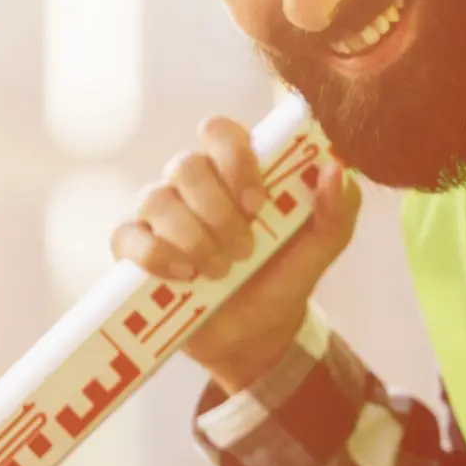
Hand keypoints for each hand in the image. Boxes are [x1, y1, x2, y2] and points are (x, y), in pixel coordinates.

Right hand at [110, 115, 360, 391]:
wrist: (259, 334)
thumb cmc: (286, 276)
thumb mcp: (324, 245)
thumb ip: (338, 207)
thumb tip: (334, 169)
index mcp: (233, 169)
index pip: (218, 131)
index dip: (234, 159)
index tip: (256, 203)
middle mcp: (191, 184)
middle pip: (185, 166)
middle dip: (216, 211)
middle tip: (244, 251)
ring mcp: (159, 215)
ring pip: (155, 199)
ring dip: (192, 237)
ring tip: (220, 271)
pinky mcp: (134, 251)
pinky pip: (126, 237)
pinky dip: (155, 255)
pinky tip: (185, 275)